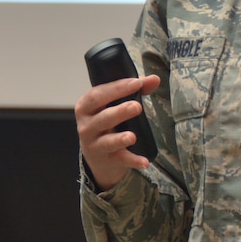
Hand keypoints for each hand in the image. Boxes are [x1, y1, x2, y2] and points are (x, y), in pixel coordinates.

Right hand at [74, 74, 160, 190]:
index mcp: (85, 107)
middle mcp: (86, 126)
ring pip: (107, 141)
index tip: (136, 83)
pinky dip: (132, 161)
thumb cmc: (107, 121)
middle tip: (137, 106)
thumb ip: (134, 90)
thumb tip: (154, 79)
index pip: (97, 95)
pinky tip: (145, 162)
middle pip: (102, 118)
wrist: (97, 155)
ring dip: (120, 139)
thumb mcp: (113, 105)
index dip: (116, 88)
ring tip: (132, 137)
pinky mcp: (106, 160)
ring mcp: (94, 145)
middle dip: (119, 112)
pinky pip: (120, 160)